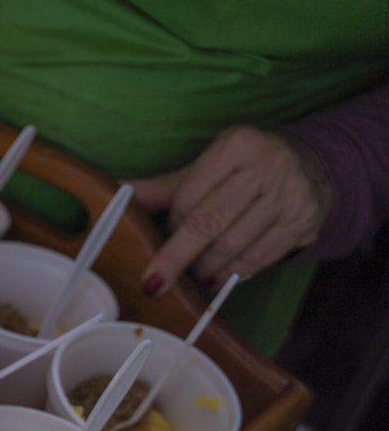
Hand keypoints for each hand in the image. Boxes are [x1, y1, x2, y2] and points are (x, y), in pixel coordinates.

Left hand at [130, 126, 332, 294]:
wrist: (314, 164)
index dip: (172, 224)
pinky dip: (233, 274)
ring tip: (193, 275)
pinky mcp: (305, 223)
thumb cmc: (246, 167)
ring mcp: (291, 196)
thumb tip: (116, 192)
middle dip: (177, 259)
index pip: (189, 197)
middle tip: (155, 284)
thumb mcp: (209, 167)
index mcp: (237, 146)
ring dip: (206, 269)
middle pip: (209, 224)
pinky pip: (260, 259)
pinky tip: (219, 278)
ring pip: (234, 246)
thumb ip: (166, 187)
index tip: (163, 237)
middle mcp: (269, 166)